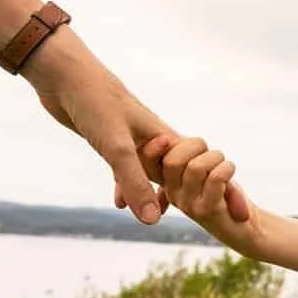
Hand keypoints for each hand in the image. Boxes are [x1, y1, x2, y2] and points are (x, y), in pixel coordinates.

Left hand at [18, 30, 251, 227]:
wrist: (65, 75)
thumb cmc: (97, 105)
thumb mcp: (118, 148)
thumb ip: (135, 185)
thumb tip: (153, 222)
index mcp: (165, 136)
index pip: (200, 168)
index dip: (219, 189)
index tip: (232, 212)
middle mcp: (153, 138)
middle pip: (178, 173)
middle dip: (187, 195)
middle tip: (194, 219)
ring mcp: (132, 137)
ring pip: (150, 173)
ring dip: (151, 193)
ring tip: (153, 216)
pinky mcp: (111, 139)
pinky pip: (125, 169)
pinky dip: (125, 186)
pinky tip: (118, 203)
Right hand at [150, 135, 262, 254]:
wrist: (249, 229)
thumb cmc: (226, 193)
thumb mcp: (204, 169)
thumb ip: (186, 157)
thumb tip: (164, 138)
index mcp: (167, 182)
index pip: (145, 161)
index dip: (155, 146)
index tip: (168, 140)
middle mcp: (173, 195)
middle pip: (172, 160)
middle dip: (195, 146)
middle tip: (211, 155)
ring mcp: (188, 205)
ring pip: (196, 167)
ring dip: (216, 158)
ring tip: (225, 166)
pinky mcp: (208, 211)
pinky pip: (215, 179)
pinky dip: (227, 169)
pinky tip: (231, 172)